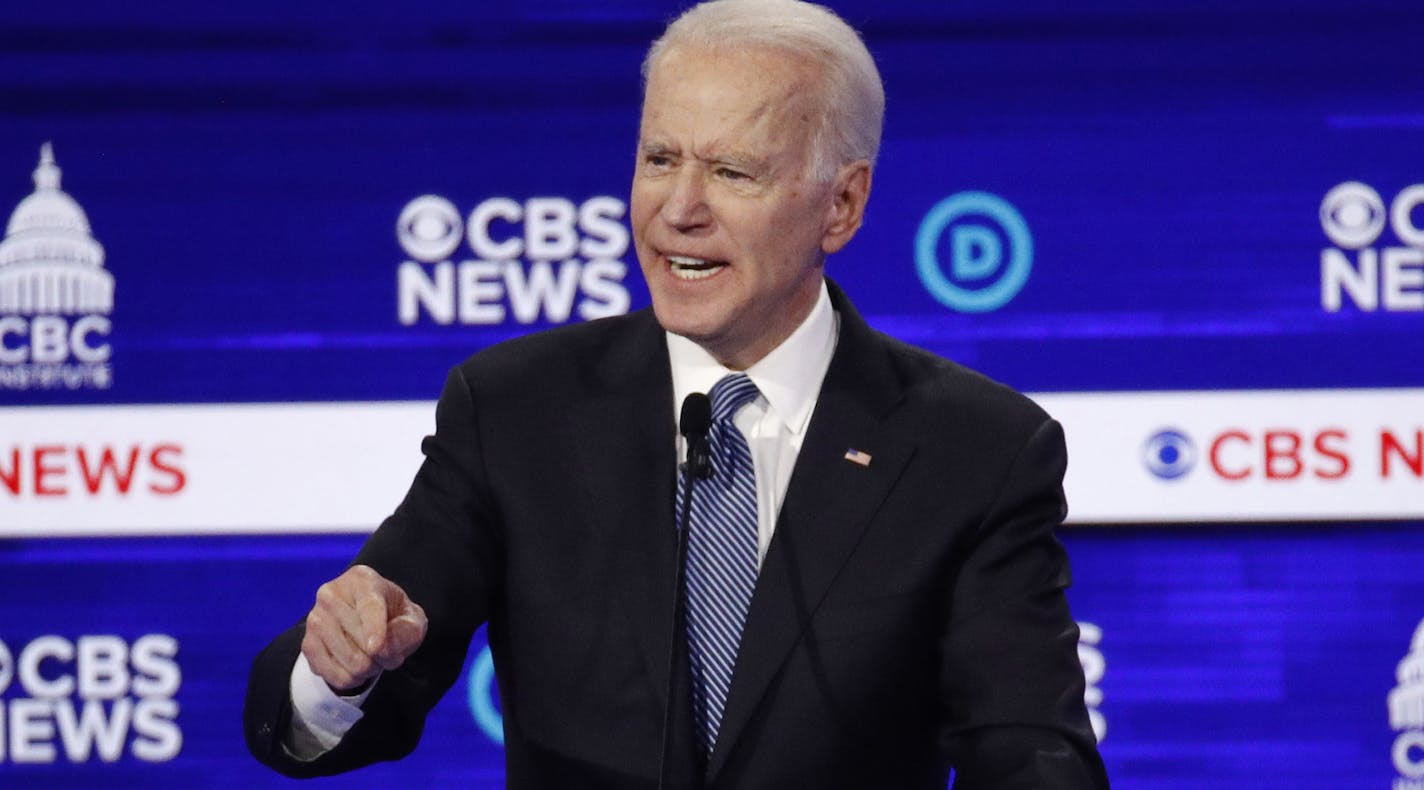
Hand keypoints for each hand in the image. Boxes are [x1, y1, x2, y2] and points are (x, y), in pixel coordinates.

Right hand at [300, 564, 428, 692]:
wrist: (365, 623)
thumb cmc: (393, 617)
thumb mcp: (412, 619)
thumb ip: (407, 631)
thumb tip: (381, 650)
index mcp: (362, 580)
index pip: (369, 607)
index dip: (374, 629)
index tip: (376, 649)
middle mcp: (331, 594)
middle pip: (362, 640)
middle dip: (383, 655)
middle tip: (386, 649)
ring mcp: (315, 619)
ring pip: (350, 661)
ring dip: (370, 669)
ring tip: (372, 656)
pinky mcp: (307, 644)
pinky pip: (335, 676)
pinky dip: (352, 679)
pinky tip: (354, 665)